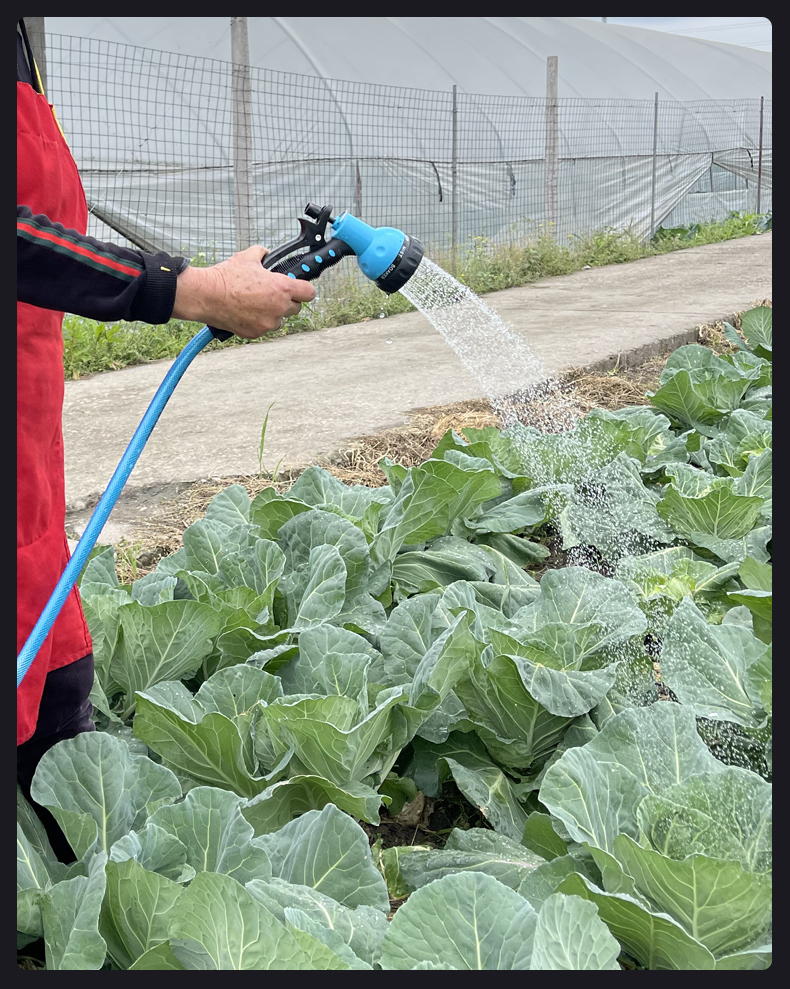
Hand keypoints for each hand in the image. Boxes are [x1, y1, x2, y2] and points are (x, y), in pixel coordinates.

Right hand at [171, 245, 315, 337]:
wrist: (207, 295)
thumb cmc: (226, 277)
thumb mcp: (247, 257)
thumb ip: (263, 254)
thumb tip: (266, 254)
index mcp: (281, 288)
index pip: (309, 293)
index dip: (304, 289)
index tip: (299, 288)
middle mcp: (278, 308)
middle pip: (296, 308)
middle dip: (287, 301)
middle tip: (272, 294)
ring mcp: (267, 323)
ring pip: (280, 320)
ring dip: (273, 313)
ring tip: (256, 303)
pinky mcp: (256, 333)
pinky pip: (263, 328)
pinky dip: (258, 322)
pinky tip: (246, 312)